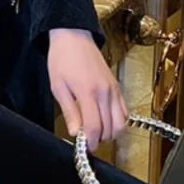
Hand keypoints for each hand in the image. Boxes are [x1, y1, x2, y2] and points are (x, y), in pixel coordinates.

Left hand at [48, 28, 127, 151]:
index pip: (95, 127)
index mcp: (87, 92)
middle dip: (100, 139)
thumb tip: (76, 133)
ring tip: (96, 130)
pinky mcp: (117, 87)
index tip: (85, 147)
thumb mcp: (58, 86)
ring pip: (121, 123)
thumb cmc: (61, 59)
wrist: (73, 37)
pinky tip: (106, 120)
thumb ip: (69, 111)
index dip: (91, 142)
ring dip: (111, 133)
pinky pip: (125, 112)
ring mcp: (113, 90)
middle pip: (110, 128)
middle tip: (88, 138)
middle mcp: (104, 92)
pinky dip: (119, 121)